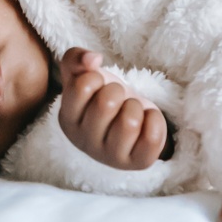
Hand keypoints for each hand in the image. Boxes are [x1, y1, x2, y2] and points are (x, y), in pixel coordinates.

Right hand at [58, 48, 170, 170]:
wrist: (125, 120)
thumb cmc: (101, 96)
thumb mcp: (83, 74)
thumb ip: (77, 59)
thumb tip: (93, 59)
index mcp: (68, 120)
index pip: (81, 86)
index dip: (95, 77)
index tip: (97, 84)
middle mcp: (85, 143)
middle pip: (107, 103)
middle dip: (117, 91)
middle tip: (116, 97)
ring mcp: (111, 157)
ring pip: (129, 123)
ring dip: (135, 106)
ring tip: (130, 110)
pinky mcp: (137, 163)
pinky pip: (152, 138)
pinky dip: (154, 120)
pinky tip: (145, 121)